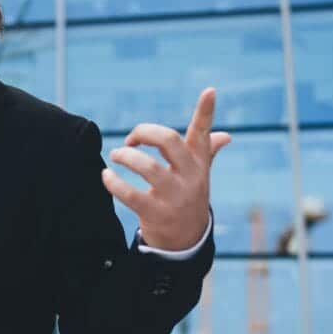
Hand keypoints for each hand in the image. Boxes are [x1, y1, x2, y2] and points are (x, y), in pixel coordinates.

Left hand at [101, 87, 231, 250]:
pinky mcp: (157, 214)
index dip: (206, 112)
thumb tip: (225, 136)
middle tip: (130, 139)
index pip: (203, 135)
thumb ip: (207, 153)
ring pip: (149, 167)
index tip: (210, 90)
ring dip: (126, 157)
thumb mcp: (199, 176)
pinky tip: (106, 176)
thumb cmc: (187, 198)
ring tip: (116, 156)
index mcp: (198, 163)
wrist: (186, 242)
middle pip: (170, 142)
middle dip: (145, 132)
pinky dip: (114, 183)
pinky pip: (130, 194)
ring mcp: (174, 196)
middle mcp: (190, 177)